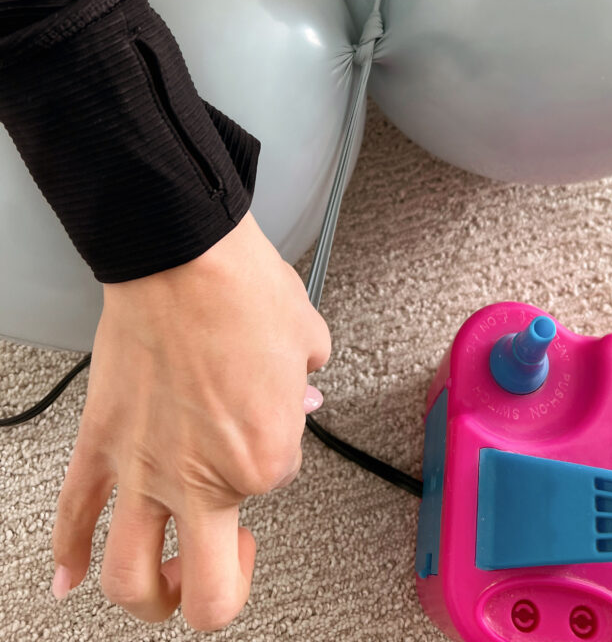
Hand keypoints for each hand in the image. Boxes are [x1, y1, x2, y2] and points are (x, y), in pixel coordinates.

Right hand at [50, 211, 330, 630]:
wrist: (182, 255)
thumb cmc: (241, 290)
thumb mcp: (305, 339)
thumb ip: (304, 380)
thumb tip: (296, 388)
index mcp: (264, 458)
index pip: (278, 481)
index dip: (276, 448)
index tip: (269, 422)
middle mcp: (201, 479)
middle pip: (208, 595)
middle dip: (220, 591)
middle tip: (225, 558)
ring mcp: (143, 469)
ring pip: (130, 578)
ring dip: (148, 596)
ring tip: (160, 578)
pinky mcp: (99, 444)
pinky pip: (73, 513)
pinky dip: (67, 554)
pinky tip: (69, 576)